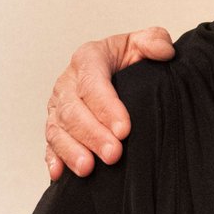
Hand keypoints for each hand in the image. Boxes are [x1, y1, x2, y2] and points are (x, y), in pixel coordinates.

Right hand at [45, 28, 175, 179]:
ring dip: (72, 150)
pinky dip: (53, 158)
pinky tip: (59, 173)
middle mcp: (68, 82)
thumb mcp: (143, 43)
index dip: (107, 107)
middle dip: (92, 134)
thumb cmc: (130, 58)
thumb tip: (164, 51)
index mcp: (89, 59)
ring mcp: (58, 105)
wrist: (117, 69)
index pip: (93, 83)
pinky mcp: (55, 125)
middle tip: (113, 154)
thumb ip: (154, 40)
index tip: (125, 129)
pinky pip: (49, 143)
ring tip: (88, 168)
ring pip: (58, 129)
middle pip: (73, 110)